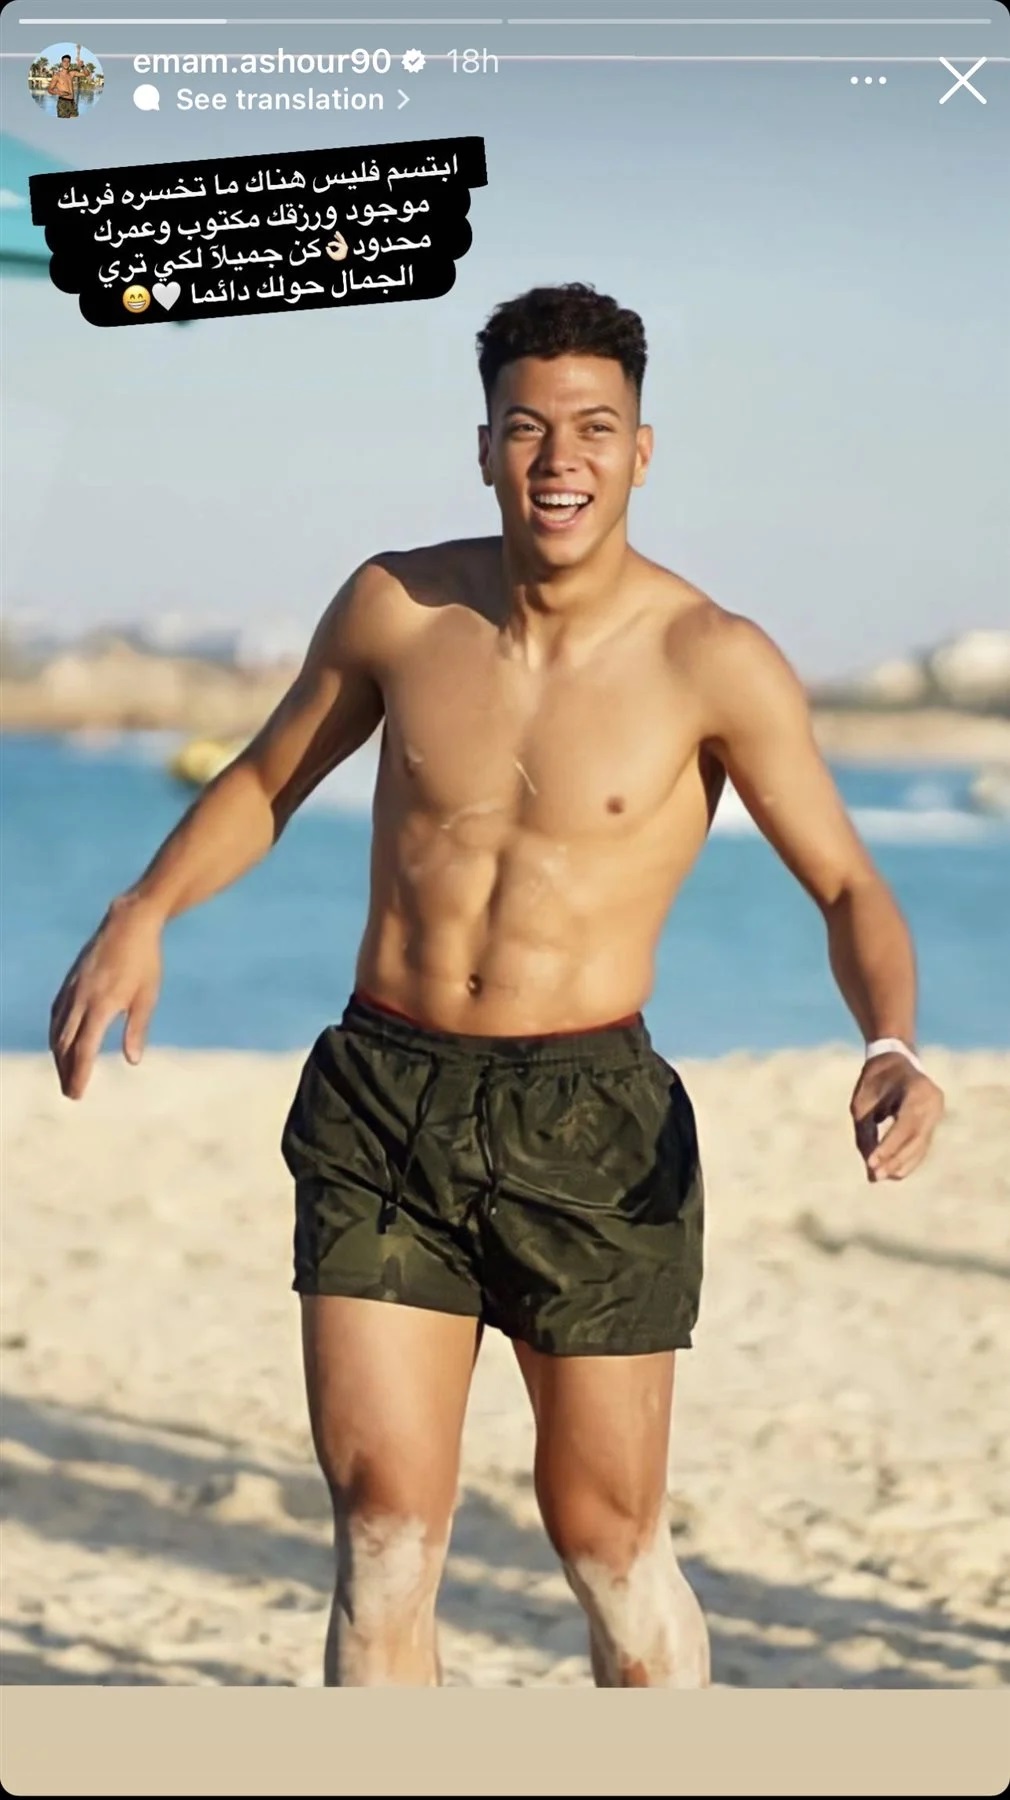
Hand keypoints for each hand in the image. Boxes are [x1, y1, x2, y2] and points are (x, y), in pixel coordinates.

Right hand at [49, 897, 162, 1099]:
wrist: (128, 924)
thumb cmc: (144, 962)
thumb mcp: (147, 996)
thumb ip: (137, 1028)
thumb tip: (132, 1060)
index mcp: (101, 1005)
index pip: (84, 1048)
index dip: (79, 1073)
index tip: (77, 1093)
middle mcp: (80, 999)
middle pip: (65, 1044)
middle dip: (66, 1070)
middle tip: (70, 1093)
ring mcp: (72, 989)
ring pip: (57, 1030)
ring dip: (59, 1056)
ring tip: (64, 1074)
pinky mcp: (70, 982)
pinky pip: (56, 1014)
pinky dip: (55, 1033)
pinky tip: (58, 1043)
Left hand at [849, 1052, 944, 1183]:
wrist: (895, 1059)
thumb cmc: (875, 1081)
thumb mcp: (862, 1104)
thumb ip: (866, 1133)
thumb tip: (870, 1167)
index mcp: (917, 1089)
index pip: (904, 1125)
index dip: (889, 1147)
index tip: (871, 1164)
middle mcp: (933, 1101)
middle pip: (916, 1138)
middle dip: (895, 1159)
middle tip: (875, 1176)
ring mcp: (937, 1111)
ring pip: (921, 1145)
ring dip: (902, 1163)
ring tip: (881, 1177)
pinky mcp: (934, 1120)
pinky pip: (922, 1143)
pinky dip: (908, 1158)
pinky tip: (893, 1173)